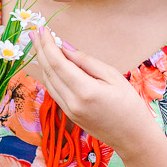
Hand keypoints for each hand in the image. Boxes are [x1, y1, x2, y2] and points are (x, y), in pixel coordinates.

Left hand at [28, 26, 159, 155]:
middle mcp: (71, 102)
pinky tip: (47, 64)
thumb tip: (64, 47)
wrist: (132, 137)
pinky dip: (48, 75)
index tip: (43, 29)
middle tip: (34, 33)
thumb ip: (86, 61)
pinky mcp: (68, 114)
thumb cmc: (129, 104)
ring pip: (48, 82)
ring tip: (37, 45)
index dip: (48, 45)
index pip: (58, 63)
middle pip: (48, 72)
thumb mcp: (113, 76)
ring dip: (41, 62)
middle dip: (40, 50)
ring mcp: (68, 110)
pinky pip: (53, 91)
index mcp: (85, 91)